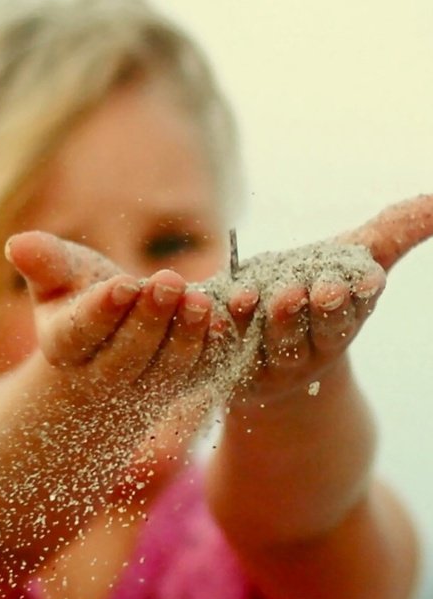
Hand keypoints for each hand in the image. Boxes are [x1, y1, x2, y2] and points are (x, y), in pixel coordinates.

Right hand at [4, 231, 244, 403]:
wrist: (108, 346)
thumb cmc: (78, 298)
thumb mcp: (59, 278)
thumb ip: (45, 262)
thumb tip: (15, 243)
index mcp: (64, 347)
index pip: (80, 334)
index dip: (101, 312)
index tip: (122, 285)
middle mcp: (101, 378)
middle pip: (125, 357)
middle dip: (148, 321)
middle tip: (168, 281)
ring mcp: (143, 389)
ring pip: (165, 372)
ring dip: (185, 337)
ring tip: (201, 300)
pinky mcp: (179, 389)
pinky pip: (200, 375)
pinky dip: (215, 350)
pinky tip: (228, 320)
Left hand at [227, 194, 432, 404]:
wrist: (263, 348)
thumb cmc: (314, 289)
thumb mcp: (351, 258)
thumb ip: (393, 231)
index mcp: (339, 324)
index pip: (351, 312)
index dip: (356, 297)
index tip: (362, 279)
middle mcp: (305, 348)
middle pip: (309, 331)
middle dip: (310, 311)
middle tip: (310, 290)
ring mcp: (264, 363)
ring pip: (264, 343)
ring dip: (260, 320)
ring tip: (252, 296)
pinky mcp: (223, 367)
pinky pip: (214, 349)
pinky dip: (209, 330)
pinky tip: (203, 308)